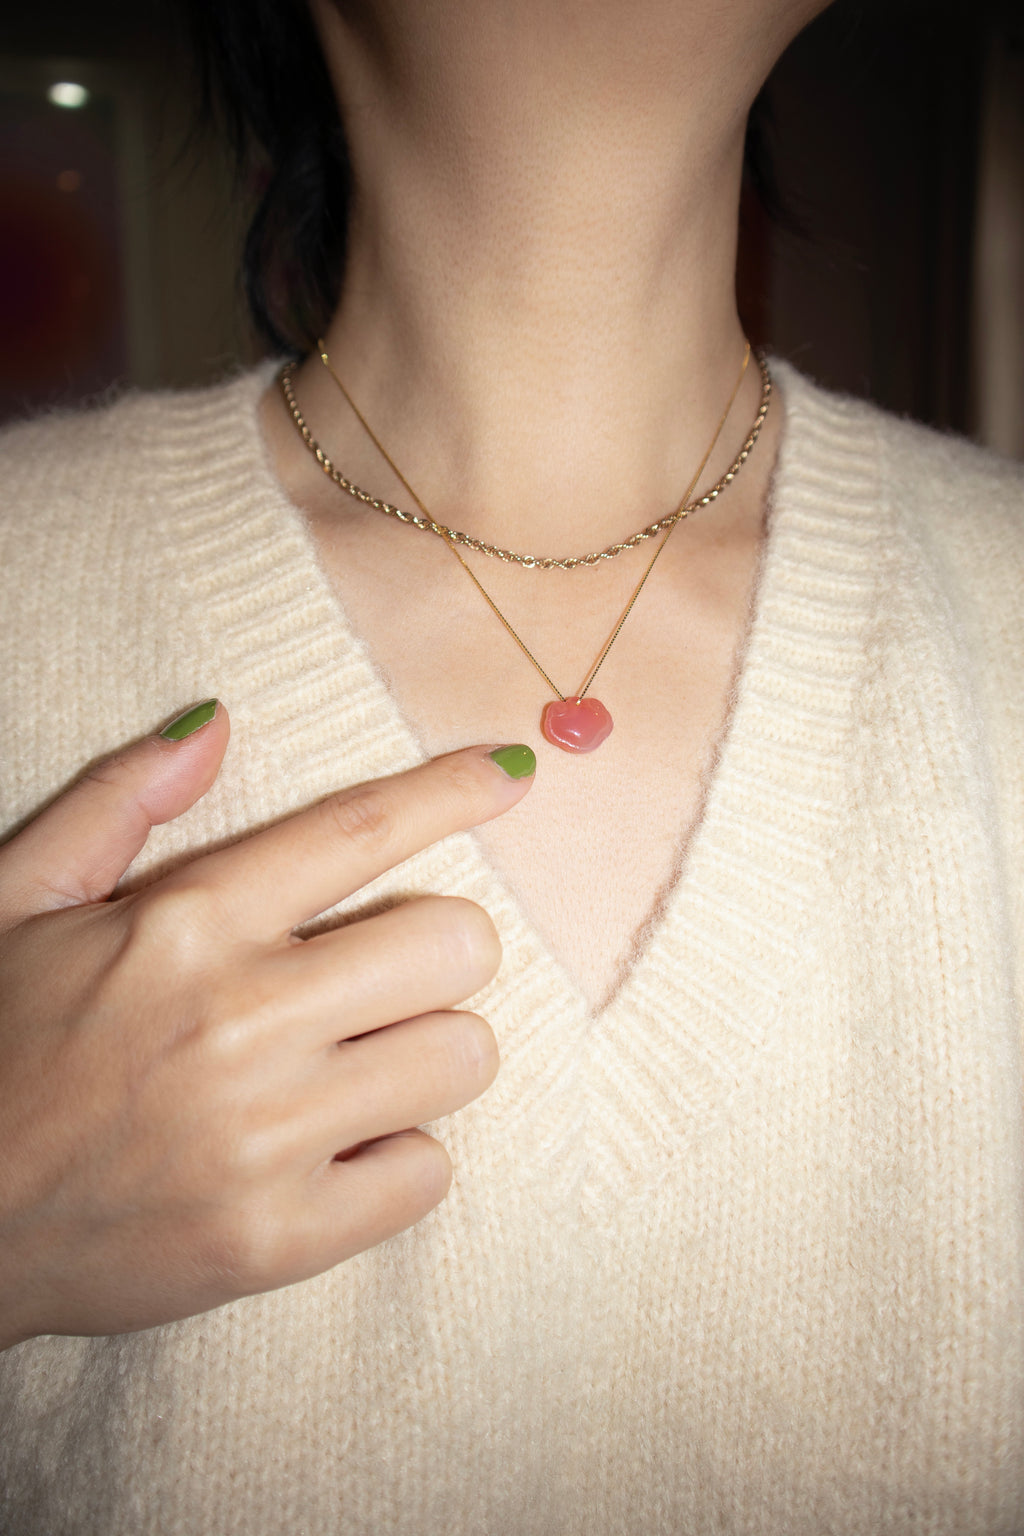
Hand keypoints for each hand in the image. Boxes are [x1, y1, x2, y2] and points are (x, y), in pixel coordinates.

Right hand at [0, 702, 534, 1348]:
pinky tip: (334, 1149)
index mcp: (184, 925)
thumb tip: (216, 722)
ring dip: (427, 1053)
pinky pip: (426, 1174)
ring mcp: (264, 1137)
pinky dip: (396, 1159)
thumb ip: (119, 803)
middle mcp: (239, 1020)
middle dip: (439, 949)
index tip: (512, 771)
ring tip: (358, 1066)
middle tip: (384, 976)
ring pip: (462, 1057)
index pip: (357, 830)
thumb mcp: (18, 904)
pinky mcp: (278, 1238)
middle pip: (455, 944)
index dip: (453, 791)